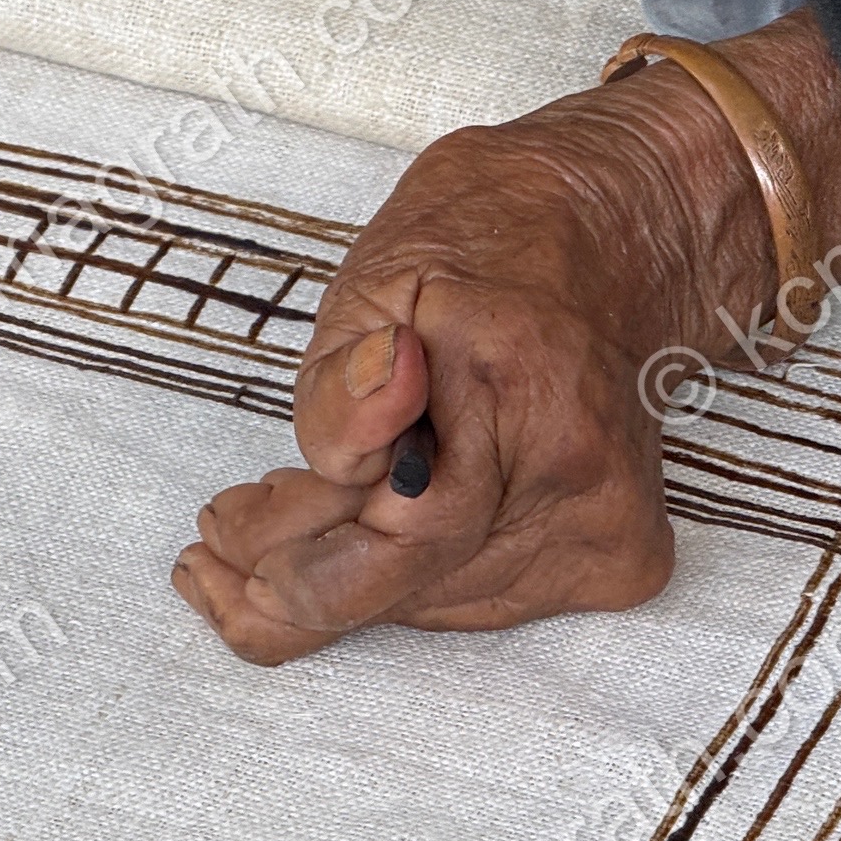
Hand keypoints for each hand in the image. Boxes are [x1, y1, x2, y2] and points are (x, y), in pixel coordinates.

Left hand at [174, 10, 840, 664]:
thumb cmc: (481, 243)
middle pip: (408, 587)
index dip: (283, 543)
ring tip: (294, 523)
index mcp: (511, 384)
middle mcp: (576, 470)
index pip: (394, 527)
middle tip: (220, 552)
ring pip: (435, 605)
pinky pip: (484, 605)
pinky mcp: (622, 558)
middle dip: (294, 580)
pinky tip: (379, 534)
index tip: (218, 525)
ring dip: (349, 578)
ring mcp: (607, 524)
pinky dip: (415, 581)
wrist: (614, 235)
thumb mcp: (375, 278)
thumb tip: (350, 454)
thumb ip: (342, 378)